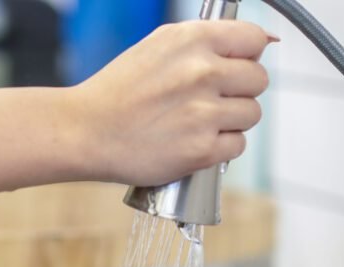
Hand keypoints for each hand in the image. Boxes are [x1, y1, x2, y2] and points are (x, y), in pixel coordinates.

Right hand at [67, 20, 275, 186]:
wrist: (84, 132)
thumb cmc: (118, 91)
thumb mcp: (158, 46)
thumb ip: (204, 41)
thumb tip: (258, 44)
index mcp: (191, 40)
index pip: (254, 39)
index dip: (248, 55)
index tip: (235, 66)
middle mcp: (201, 72)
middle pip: (258, 79)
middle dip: (240, 90)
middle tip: (210, 100)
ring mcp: (203, 113)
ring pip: (251, 114)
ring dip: (231, 120)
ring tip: (198, 123)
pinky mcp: (201, 150)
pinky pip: (237, 145)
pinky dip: (220, 147)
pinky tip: (193, 141)